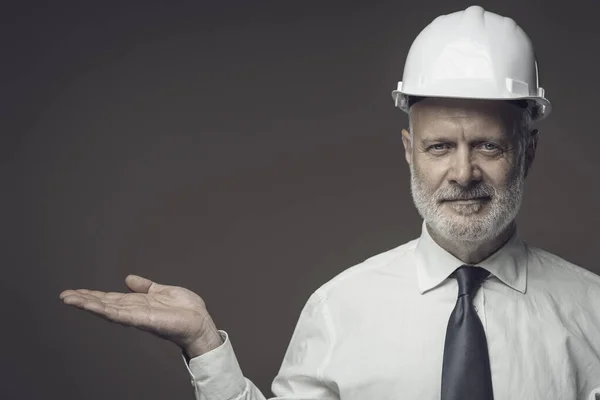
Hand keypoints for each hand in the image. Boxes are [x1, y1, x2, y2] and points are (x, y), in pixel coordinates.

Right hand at [59, 275, 222, 357]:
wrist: (199, 322)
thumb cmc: (185, 310)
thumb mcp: (162, 291)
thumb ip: (145, 286)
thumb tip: (128, 279)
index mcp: (138, 302)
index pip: (110, 298)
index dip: (93, 295)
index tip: (75, 291)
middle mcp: (134, 310)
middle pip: (105, 304)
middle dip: (84, 300)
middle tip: (64, 295)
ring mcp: (137, 316)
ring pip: (108, 310)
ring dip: (89, 304)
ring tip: (70, 299)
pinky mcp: (144, 319)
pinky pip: (122, 315)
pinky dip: (107, 310)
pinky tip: (93, 306)